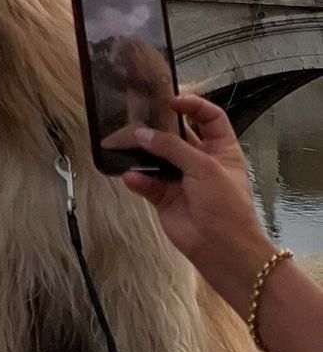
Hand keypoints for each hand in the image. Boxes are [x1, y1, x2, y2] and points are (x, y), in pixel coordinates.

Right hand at [122, 95, 275, 317]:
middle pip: (178, 135)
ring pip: (157, 158)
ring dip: (143, 152)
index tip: (170, 101)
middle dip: (159, 127)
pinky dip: (138, 179)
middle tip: (137, 116)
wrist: (224, 250)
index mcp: (221, 149)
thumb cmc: (226, 204)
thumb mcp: (204, 168)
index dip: (193, 105)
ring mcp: (181, 180)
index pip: (210, 117)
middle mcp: (201, 161)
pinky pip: (147, 183)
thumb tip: (142, 134)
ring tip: (125, 142)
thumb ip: (172, 148)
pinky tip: (130, 176)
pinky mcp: (165, 198)